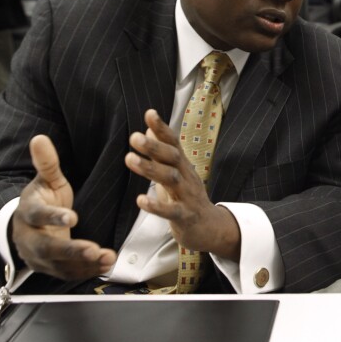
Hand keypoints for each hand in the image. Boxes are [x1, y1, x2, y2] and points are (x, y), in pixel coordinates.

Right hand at [11, 135, 116, 279]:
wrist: (28, 226)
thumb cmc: (43, 199)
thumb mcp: (46, 181)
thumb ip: (47, 163)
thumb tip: (39, 138)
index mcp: (28, 212)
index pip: (38, 216)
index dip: (53, 218)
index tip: (73, 217)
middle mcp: (29, 238)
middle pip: (48, 248)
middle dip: (72, 250)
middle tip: (94, 250)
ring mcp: (39, 257)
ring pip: (60, 264)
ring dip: (84, 264)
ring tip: (107, 257)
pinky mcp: (51, 268)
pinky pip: (68, 273)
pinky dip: (87, 271)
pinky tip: (106, 265)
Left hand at [126, 109, 240, 259]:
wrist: (210, 228)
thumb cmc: (188, 199)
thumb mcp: (176, 173)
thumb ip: (161, 153)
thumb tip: (148, 128)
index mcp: (183, 166)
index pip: (173, 143)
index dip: (163, 128)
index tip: (150, 113)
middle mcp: (187, 177)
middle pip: (173, 157)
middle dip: (154, 146)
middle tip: (133, 137)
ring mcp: (188, 197)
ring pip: (171, 179)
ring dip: (150, 168)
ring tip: (129, 159)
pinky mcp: (185, 217)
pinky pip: (171, 211)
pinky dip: (156, 205)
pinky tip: (141, 200)